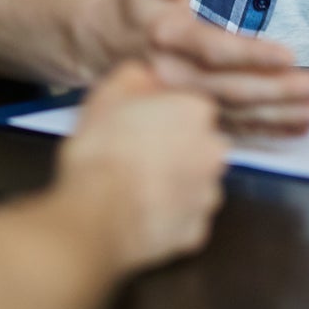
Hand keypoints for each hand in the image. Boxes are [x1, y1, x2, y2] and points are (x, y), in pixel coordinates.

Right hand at [58, 60, 227, 271]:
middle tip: (138, 155)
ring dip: (175, 182)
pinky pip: (186, 218)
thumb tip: (149, 76)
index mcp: (197, 111)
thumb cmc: (102, 151)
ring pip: (195, 182)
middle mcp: (214, 150)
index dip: (163, 114)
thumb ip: (137, 76)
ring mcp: (208, 194)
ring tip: (138, 187)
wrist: (94, 216)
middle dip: (175, 147)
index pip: (189, 106)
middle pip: (197, 143)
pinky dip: (169, 216)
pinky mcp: (197, 233)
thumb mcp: (108, 94)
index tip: (141, 124)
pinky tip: (143, 212)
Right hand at [100, 0, 308, 133]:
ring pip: (238, 114)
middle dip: (282, 91)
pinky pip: (235, 128)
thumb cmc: (138, 7)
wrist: (102, 47)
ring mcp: (183, 103)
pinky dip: (269, 130)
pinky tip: (300, 127)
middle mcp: (175, 77)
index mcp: (167, 39)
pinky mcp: (192, 117)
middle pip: (234, 89)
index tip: (289, 56)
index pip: (214, 50)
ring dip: (283, 115)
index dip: (251, 55)